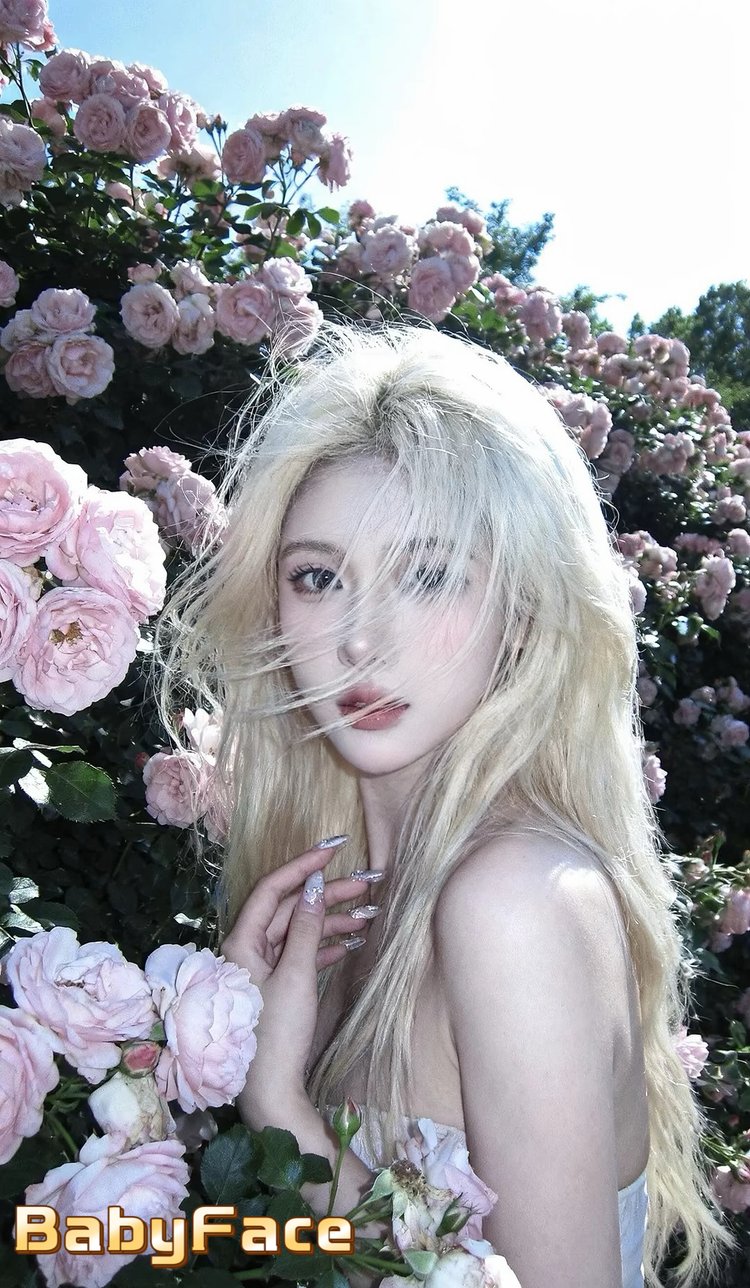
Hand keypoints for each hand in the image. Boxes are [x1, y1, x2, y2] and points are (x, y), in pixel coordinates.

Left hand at [220, 838, 377, 1119]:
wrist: (270, 1092)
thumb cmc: (276, 1035)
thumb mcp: (296, 977)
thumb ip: (308, 930)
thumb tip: (316, 888)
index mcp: (241, 941)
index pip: (273, 889)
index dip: (303, 866)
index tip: (334, 849)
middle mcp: (246, 949)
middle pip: (290, 909)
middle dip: (328, 895)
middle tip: (368, 883)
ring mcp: (260, 969)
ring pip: (298, 932)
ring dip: (332, 922)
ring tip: (370, 915)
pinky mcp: (274, 987)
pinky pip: (300, 954)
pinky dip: (325, 946)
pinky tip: (351, 942)